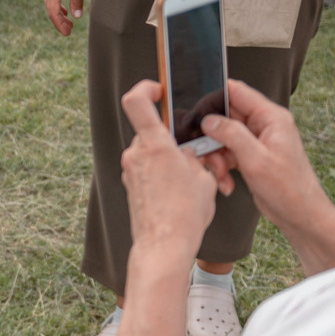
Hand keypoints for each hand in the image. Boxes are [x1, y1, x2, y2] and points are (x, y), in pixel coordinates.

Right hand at [43, 0, 86, 35]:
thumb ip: (77, 0)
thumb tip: (76, 16)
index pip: (53, 13)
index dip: (60, 24)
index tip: (67, 33)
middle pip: (51, 10)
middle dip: (60, 21)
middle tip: (70, 31)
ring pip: (51, 4)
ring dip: (59, 14)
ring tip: (69, 22)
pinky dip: (57, 6)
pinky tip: (65, 9)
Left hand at [118, 79, 219, 265]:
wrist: (163, 247)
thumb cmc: (184, 215)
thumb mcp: (203, 178)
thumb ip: (194, 156)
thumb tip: (187, 153)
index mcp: (154, 145)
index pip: (136, 101)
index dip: (146, 88)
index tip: (159, 89)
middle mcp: (136, 154)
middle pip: (154, 131)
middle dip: (176, 138)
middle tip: (197, 154)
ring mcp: (130, 170)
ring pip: (153, 152)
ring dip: (172, 159)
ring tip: (195, 179)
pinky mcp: (131, 185)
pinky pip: (149, 169)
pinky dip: (165, 173)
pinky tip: (183, 189)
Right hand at [198, 79, 330, 234]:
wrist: (301, 215)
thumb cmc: (288, 189)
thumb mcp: (256, 159)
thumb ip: (232, 134)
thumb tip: (209, 120)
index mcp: (272, 118)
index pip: (237, 92)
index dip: (213, 99)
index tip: (196, 114)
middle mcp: (265, 125)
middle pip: (226, 116)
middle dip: (211, 136)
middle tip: (204, 151)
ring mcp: (258, 141)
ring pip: (223, 137)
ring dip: (216, 156)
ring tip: (220, 174)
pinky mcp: (252, 156)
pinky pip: (228, 153)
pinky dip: (222, 167)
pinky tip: (226, 182)